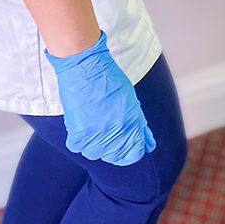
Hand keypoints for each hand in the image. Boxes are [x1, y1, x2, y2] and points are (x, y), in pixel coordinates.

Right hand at [45, 31, 155, 165]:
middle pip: (116, 156)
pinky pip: (79, 147)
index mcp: (131, 125)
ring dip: (96, 144)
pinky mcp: (77, 133)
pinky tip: (83, 125)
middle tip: (108, 129)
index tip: (127, 143)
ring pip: (96, 154)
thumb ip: (140, 125)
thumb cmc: (109, 79)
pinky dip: (80, 139)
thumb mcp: (131, 102)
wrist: (85, 66)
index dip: (132, 149)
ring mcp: (95, 136)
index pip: (135, 153)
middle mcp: (115, 134)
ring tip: (95, 126)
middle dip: (115, 147)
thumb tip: (147, 144)